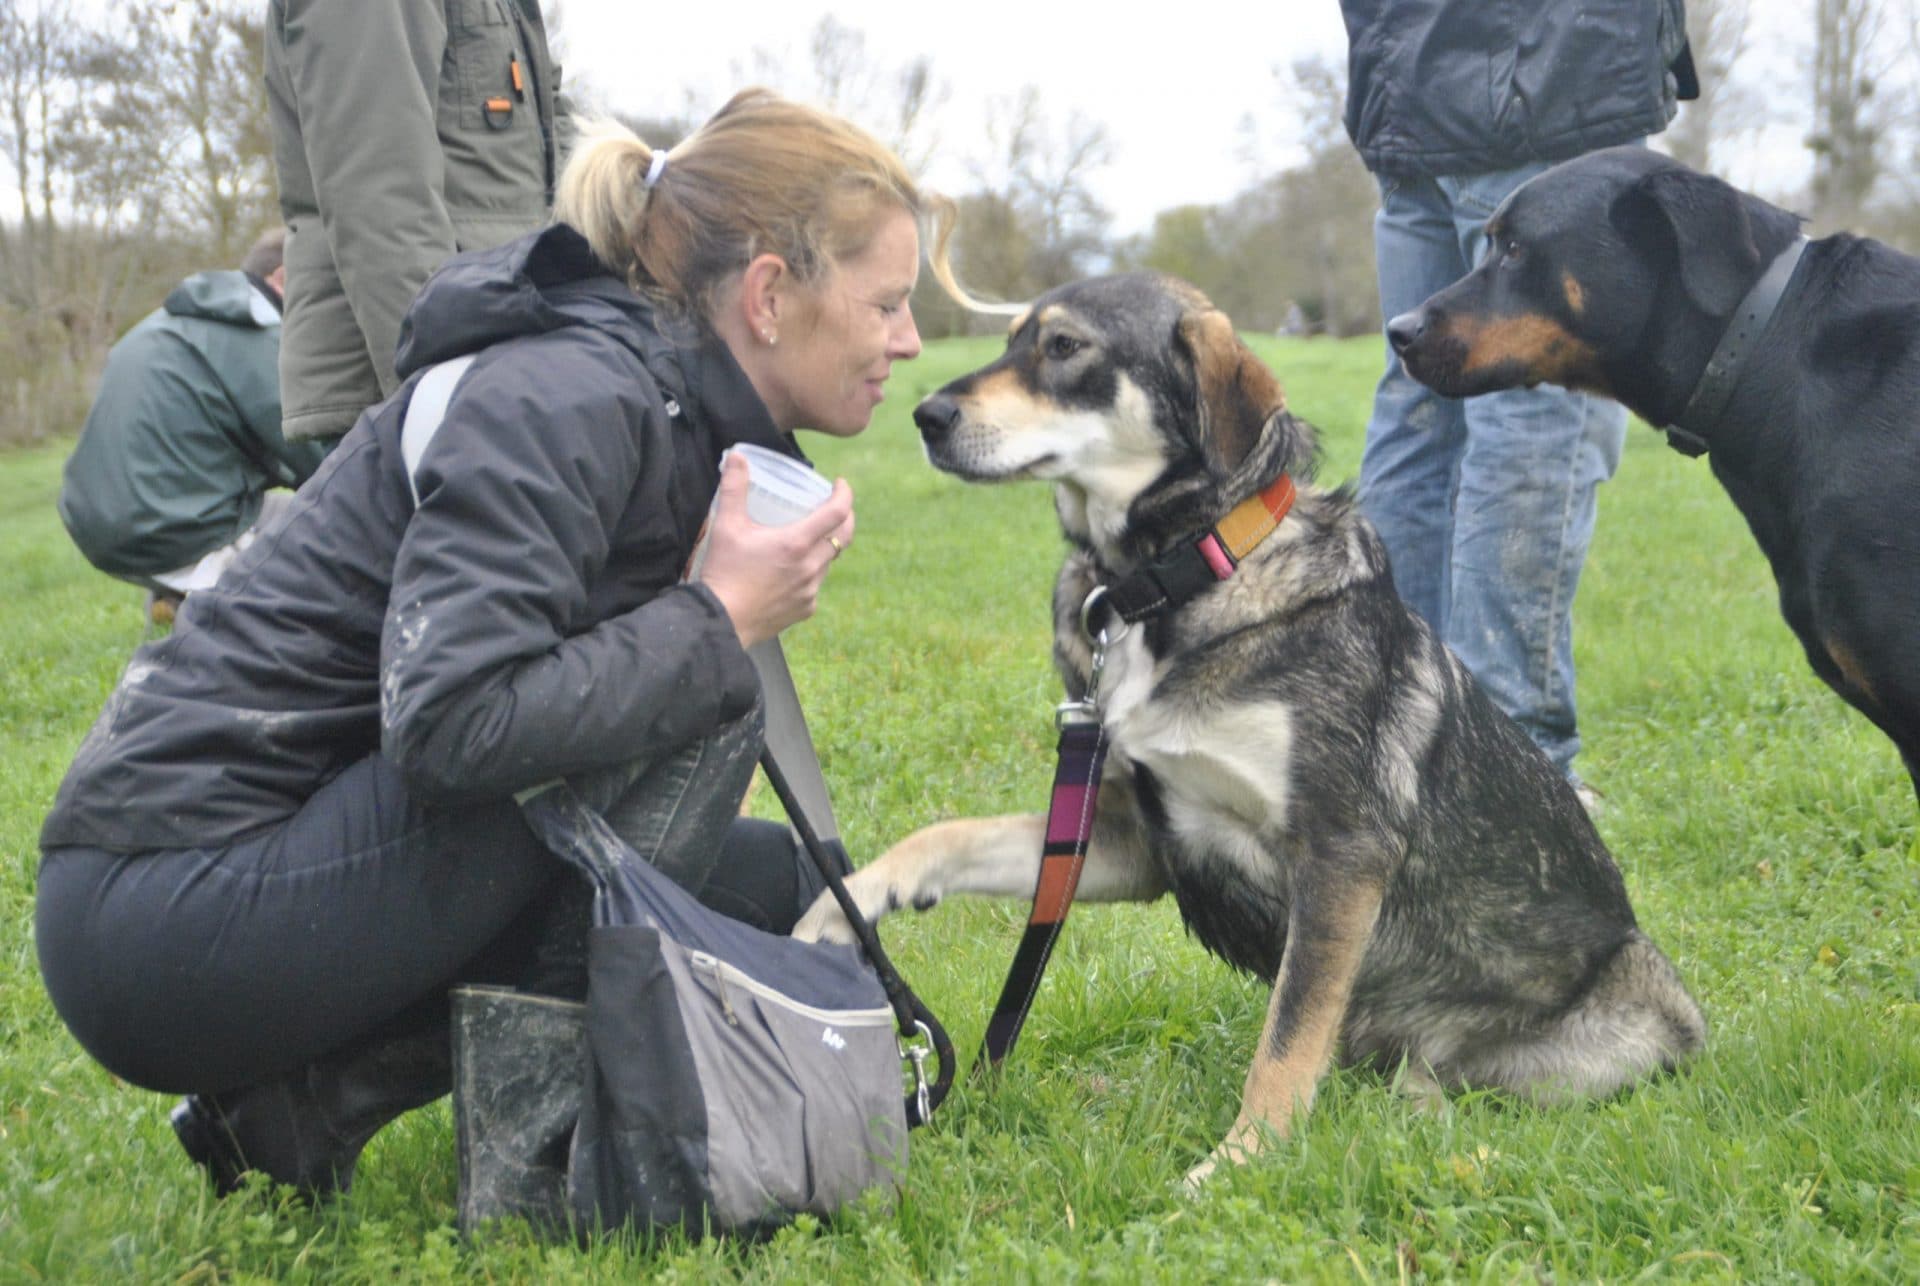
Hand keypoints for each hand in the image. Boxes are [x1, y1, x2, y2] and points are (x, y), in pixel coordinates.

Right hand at [700, 452, 854, 648]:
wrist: (721, 621)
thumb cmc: (723, 572)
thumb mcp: (726, 526)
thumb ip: (733, 487)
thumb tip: (736, 456)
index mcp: (797, 543)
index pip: (837, 512)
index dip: (845, 494)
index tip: (841, 484)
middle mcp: (811, 567)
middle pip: (844, 537)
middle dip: (844, 518)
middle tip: (834, 507)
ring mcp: (811, 591)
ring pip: (829, 561)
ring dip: (825, 546)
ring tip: (809, 537)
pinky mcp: (805, 609)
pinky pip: (816, 585)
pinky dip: (810, 572)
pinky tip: (793, 570)